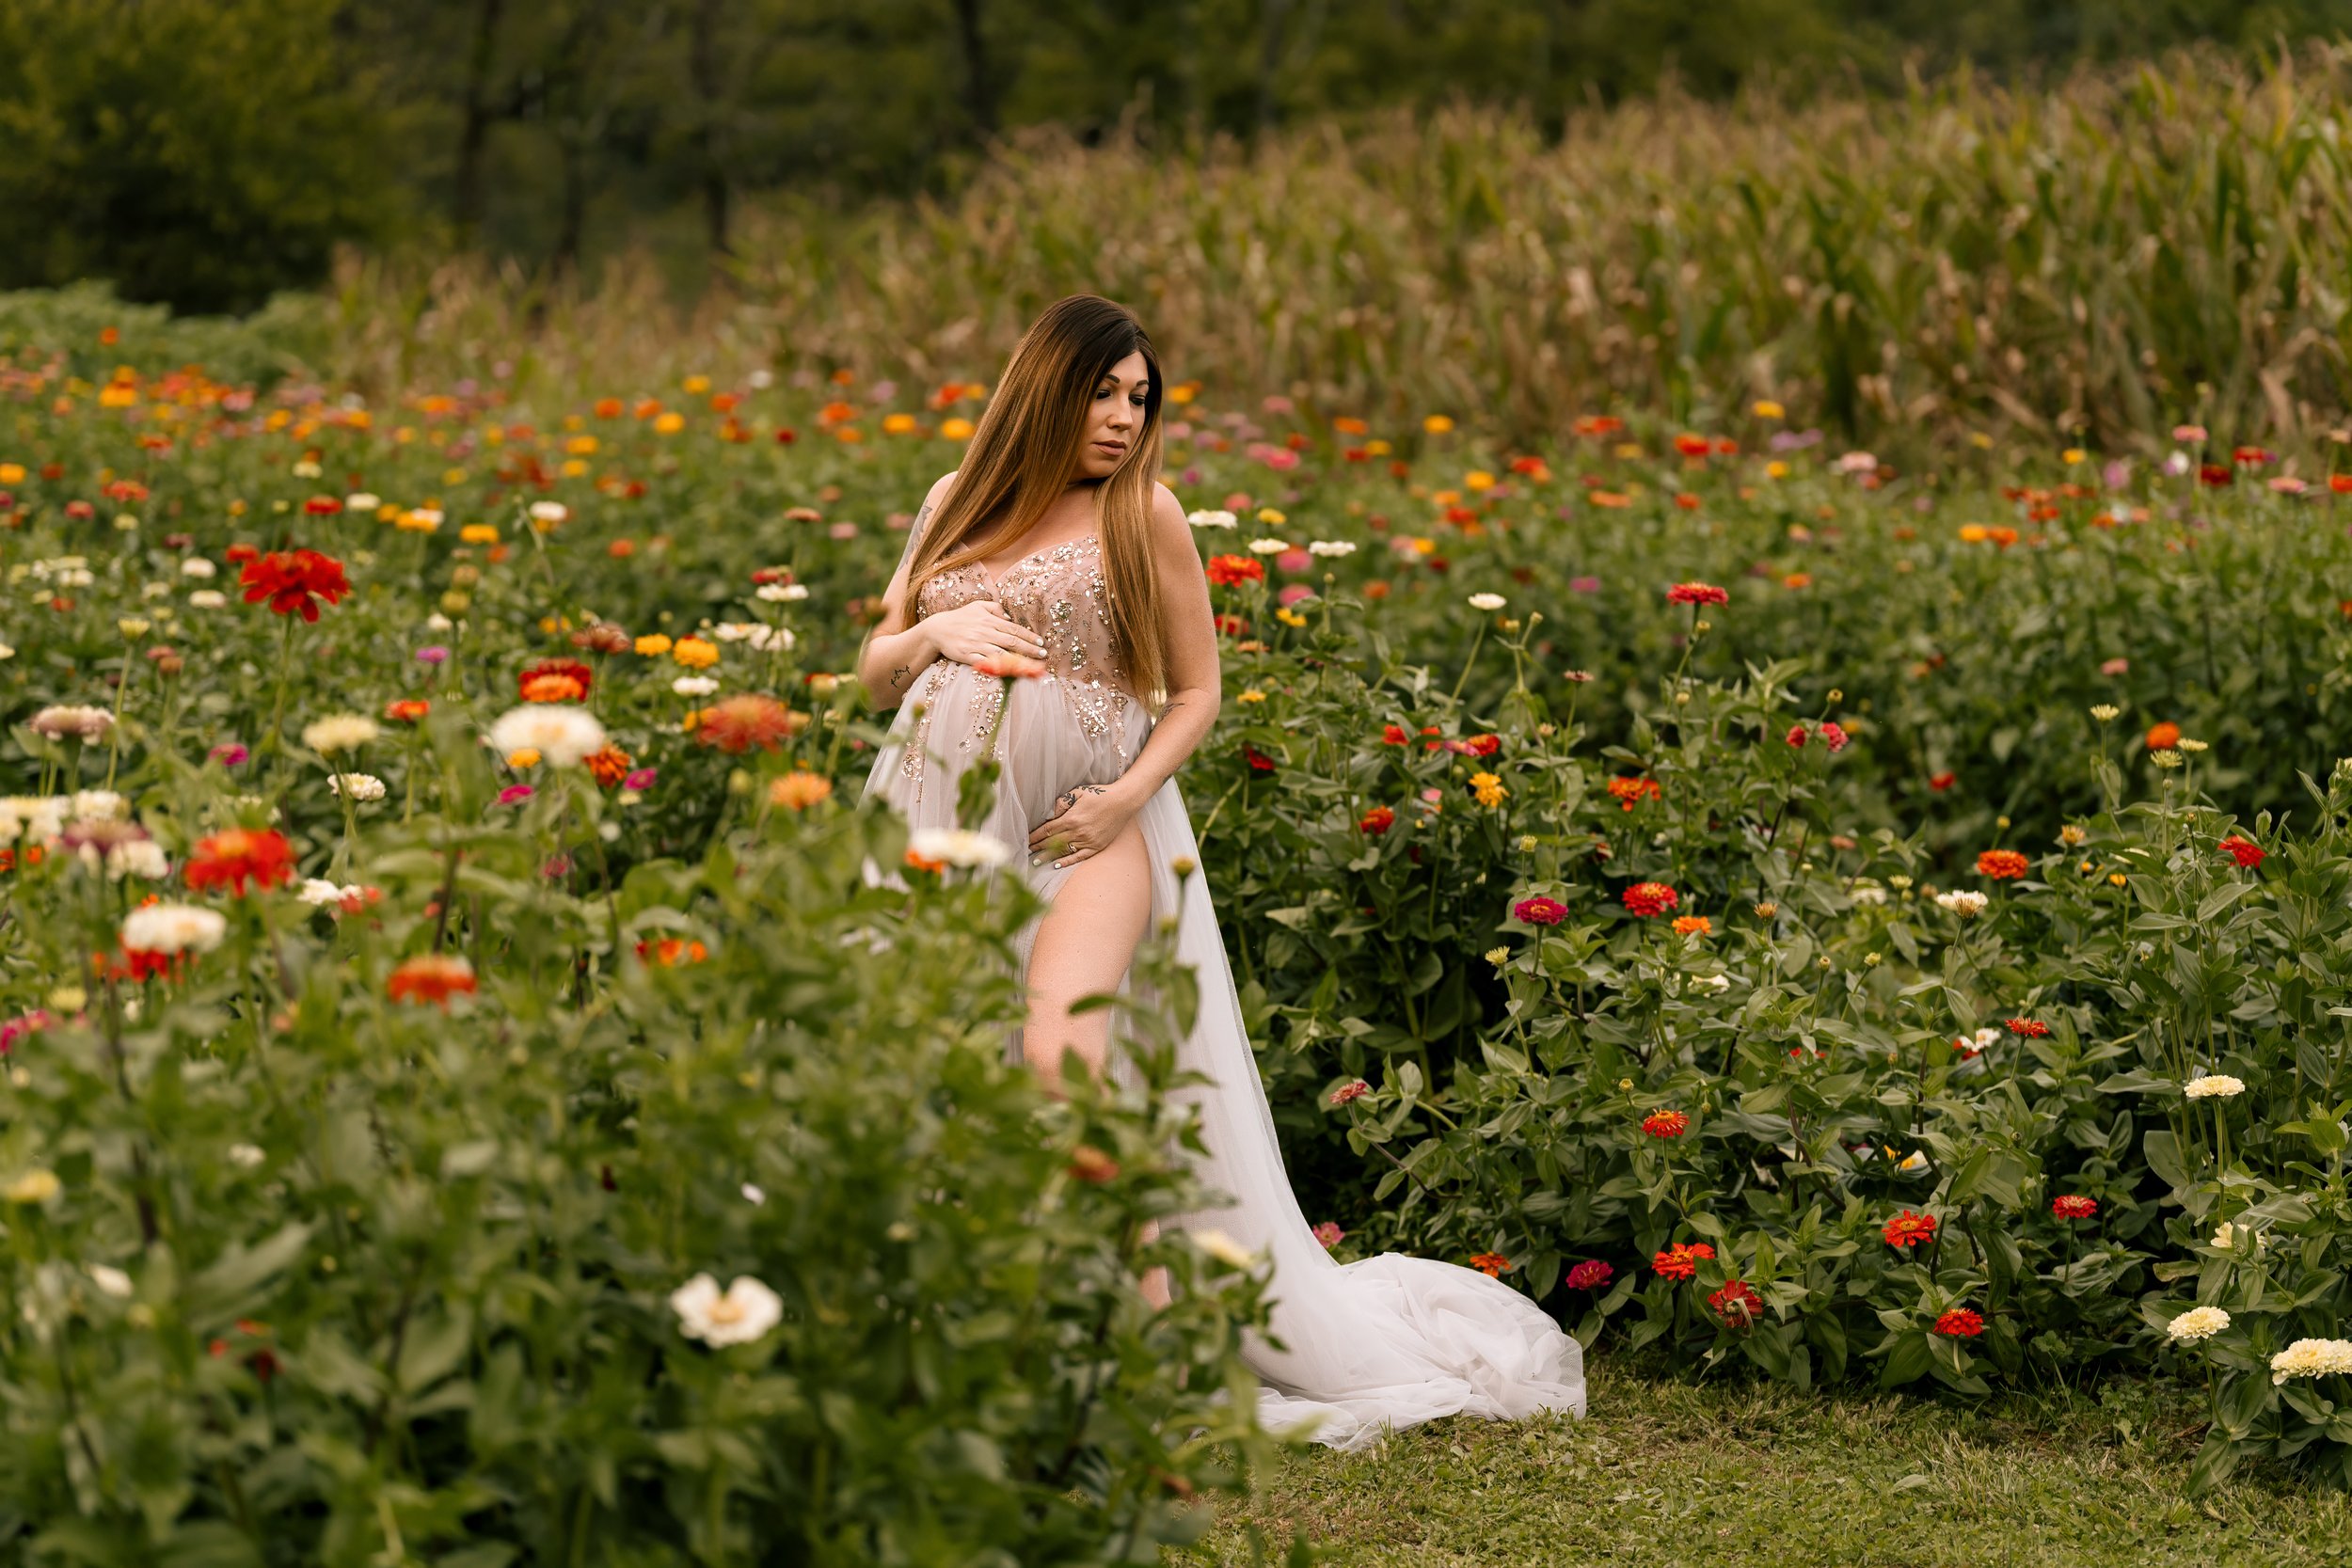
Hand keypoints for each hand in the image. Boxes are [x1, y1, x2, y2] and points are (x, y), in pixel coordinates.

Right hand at [926, 599, 1047, 668]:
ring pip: (1002, 654)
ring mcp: (977, 645)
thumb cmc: (960, 617)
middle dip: (1030, 649)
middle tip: (1043, 655)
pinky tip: (1010, 672)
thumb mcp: (977, 606)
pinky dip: (999, 668)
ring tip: (1032, 667)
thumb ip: (995, 608)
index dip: (1029, 637)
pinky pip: (986, 663)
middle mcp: (985, 632)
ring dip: (1019, 661)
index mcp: (989, 620)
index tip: (1041, 643)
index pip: (1014, 629)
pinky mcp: (968, 656)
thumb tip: (1009, 617)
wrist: (937, 630)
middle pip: (1012, 642)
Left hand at [1028, 783, 1133, 869]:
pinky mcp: (1097, 846)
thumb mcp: (1078, 793)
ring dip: (1048, 857)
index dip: (1035, 836)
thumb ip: (1062, 803)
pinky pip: (1079, 857)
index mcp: (1071, 818)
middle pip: (1052, 842)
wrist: (1123, 801)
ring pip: (1063, 851)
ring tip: (1037, 861)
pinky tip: (1057, 865)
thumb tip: (1049, 814)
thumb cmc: (1099, 794)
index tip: (1026, 840)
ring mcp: (1088, 841)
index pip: (1047, 830)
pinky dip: (1067, 862)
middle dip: (1038, 848)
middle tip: (1026, 852)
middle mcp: (1078, 832)